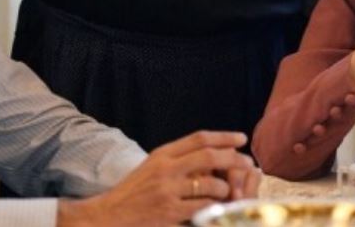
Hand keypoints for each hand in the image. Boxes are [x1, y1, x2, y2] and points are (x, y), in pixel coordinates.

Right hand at [57, 131, 259, 226]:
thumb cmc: (133, 193)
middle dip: (234, 159)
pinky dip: (214, 208)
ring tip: (229, 193)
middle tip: (248, 164)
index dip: (224, 136)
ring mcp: (167, 192)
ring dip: (226, 189)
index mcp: (162, 154)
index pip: (199, 138)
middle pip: (210, 156)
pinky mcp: (168, 214)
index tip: (242, 139)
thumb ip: (178, 159)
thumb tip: (212, 153)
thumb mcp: (152, 168)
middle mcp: (165, 169)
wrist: (106, 217)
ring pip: (211, 184)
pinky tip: (218, 210)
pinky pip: (202, 208)